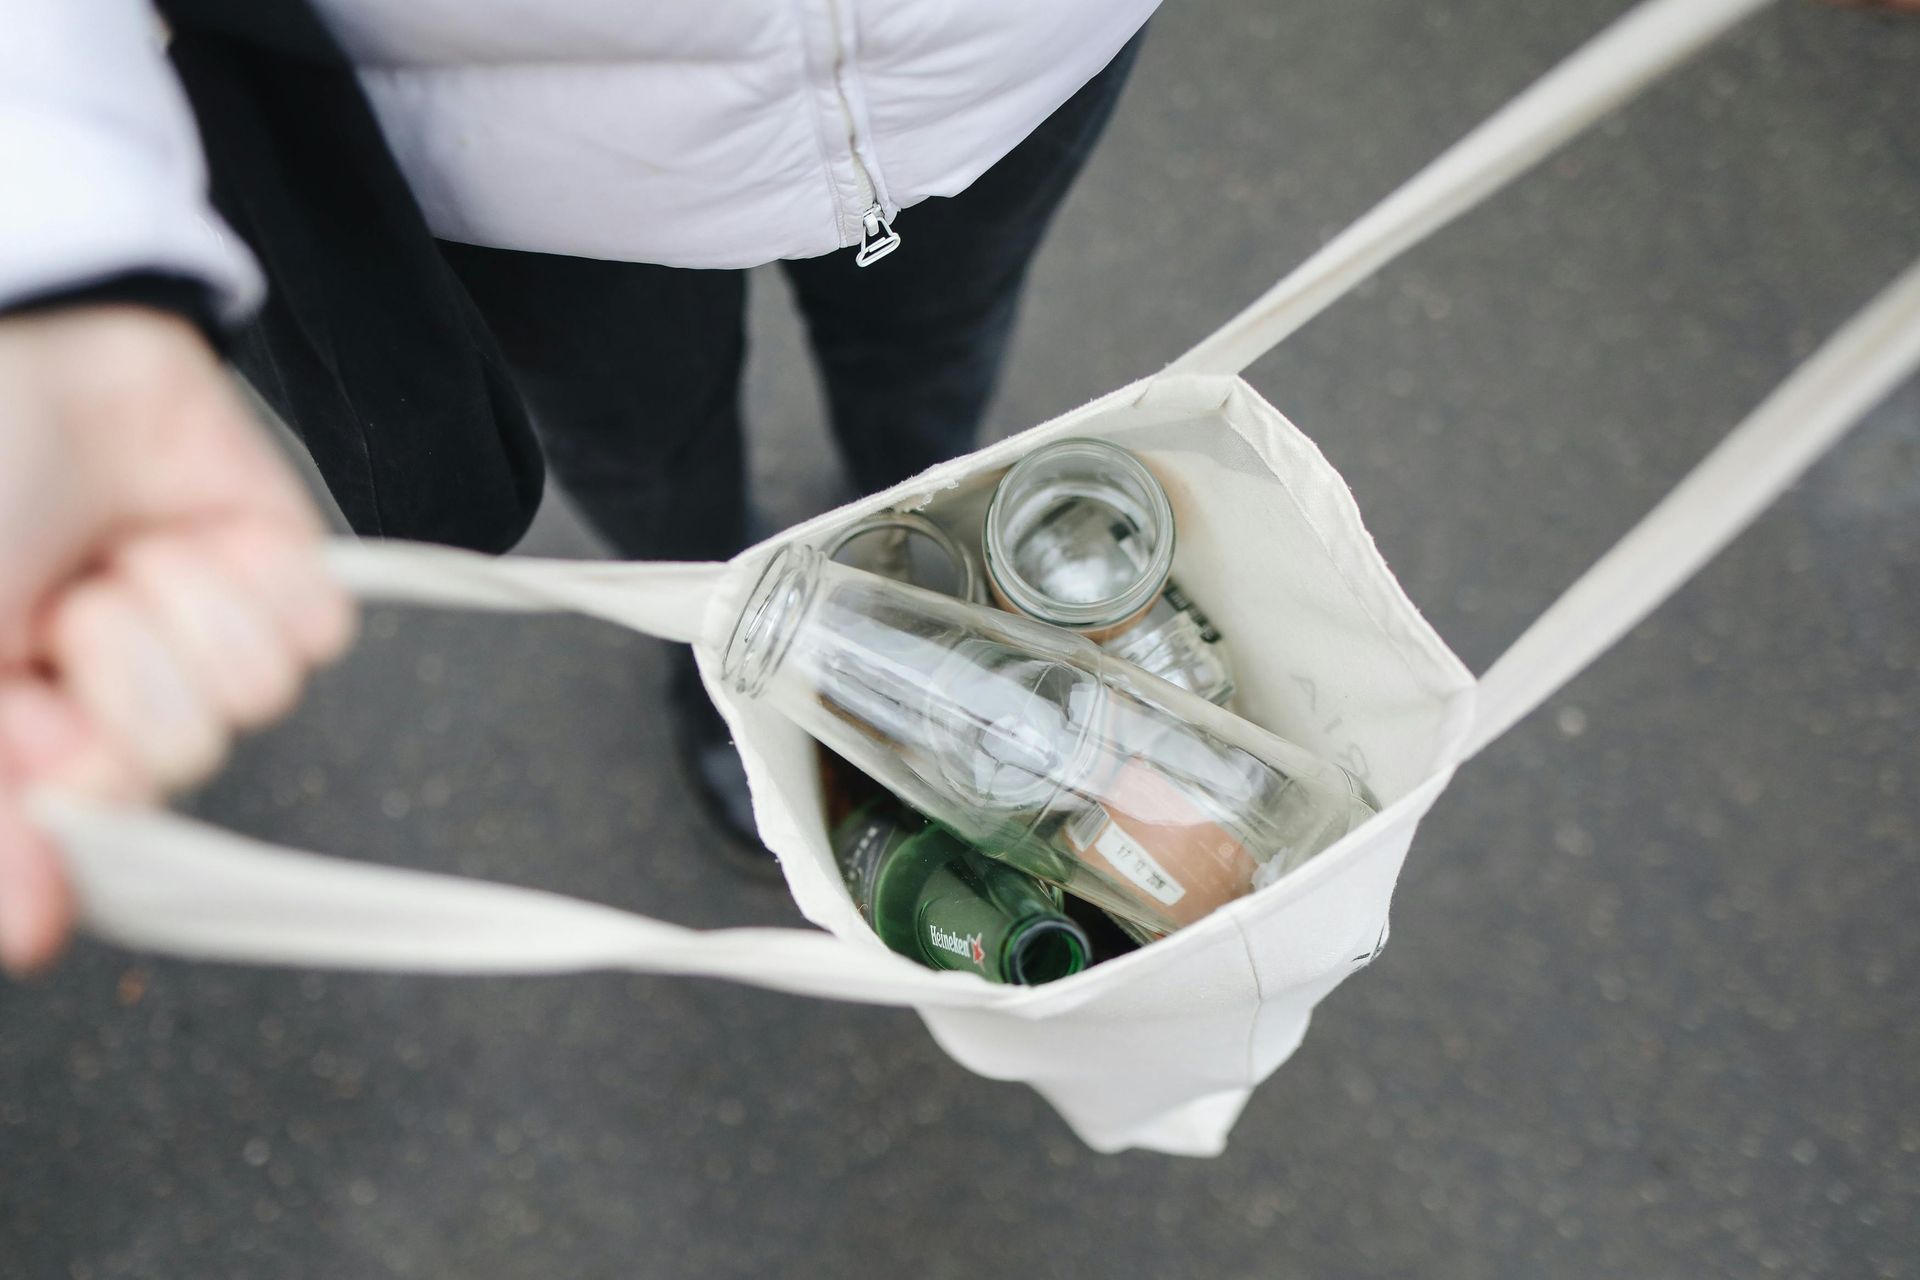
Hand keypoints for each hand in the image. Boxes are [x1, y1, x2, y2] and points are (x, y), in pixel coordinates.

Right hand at [0, 305, 353, 973]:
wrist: (18, 328)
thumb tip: (32, 933)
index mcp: (18, 730)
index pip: (88, 841)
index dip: (67, 797)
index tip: (30, 729)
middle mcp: (107, 693)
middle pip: (171, 772)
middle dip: (111, 685)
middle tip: (54, 613)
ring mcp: (195, 632)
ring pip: (245, 703)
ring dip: (164, 615)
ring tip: (105, 559)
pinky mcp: (277, 571)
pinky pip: (311, 633)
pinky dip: (247, 576)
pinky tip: (178, 533)